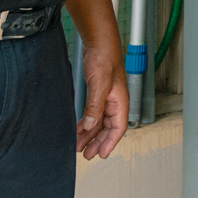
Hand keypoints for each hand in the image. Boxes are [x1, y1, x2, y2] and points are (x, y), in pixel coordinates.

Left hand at [75, 25, 129, 158]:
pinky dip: (85, 123)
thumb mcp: (99, 84)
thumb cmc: (104, 59)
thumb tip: (90, 126)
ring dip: (89, 134)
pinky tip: (77, 129)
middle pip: (108, 128)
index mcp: (120, 101)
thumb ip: (95, 106)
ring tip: (78, 145)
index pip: (118, 127)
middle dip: (98, 142)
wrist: (98, 43)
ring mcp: (106, 98)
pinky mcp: (97, 94)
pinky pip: (92, 114)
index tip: (100, 154)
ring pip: (99, 122)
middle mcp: (115, 102)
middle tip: (86, 154)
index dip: (110, 142)